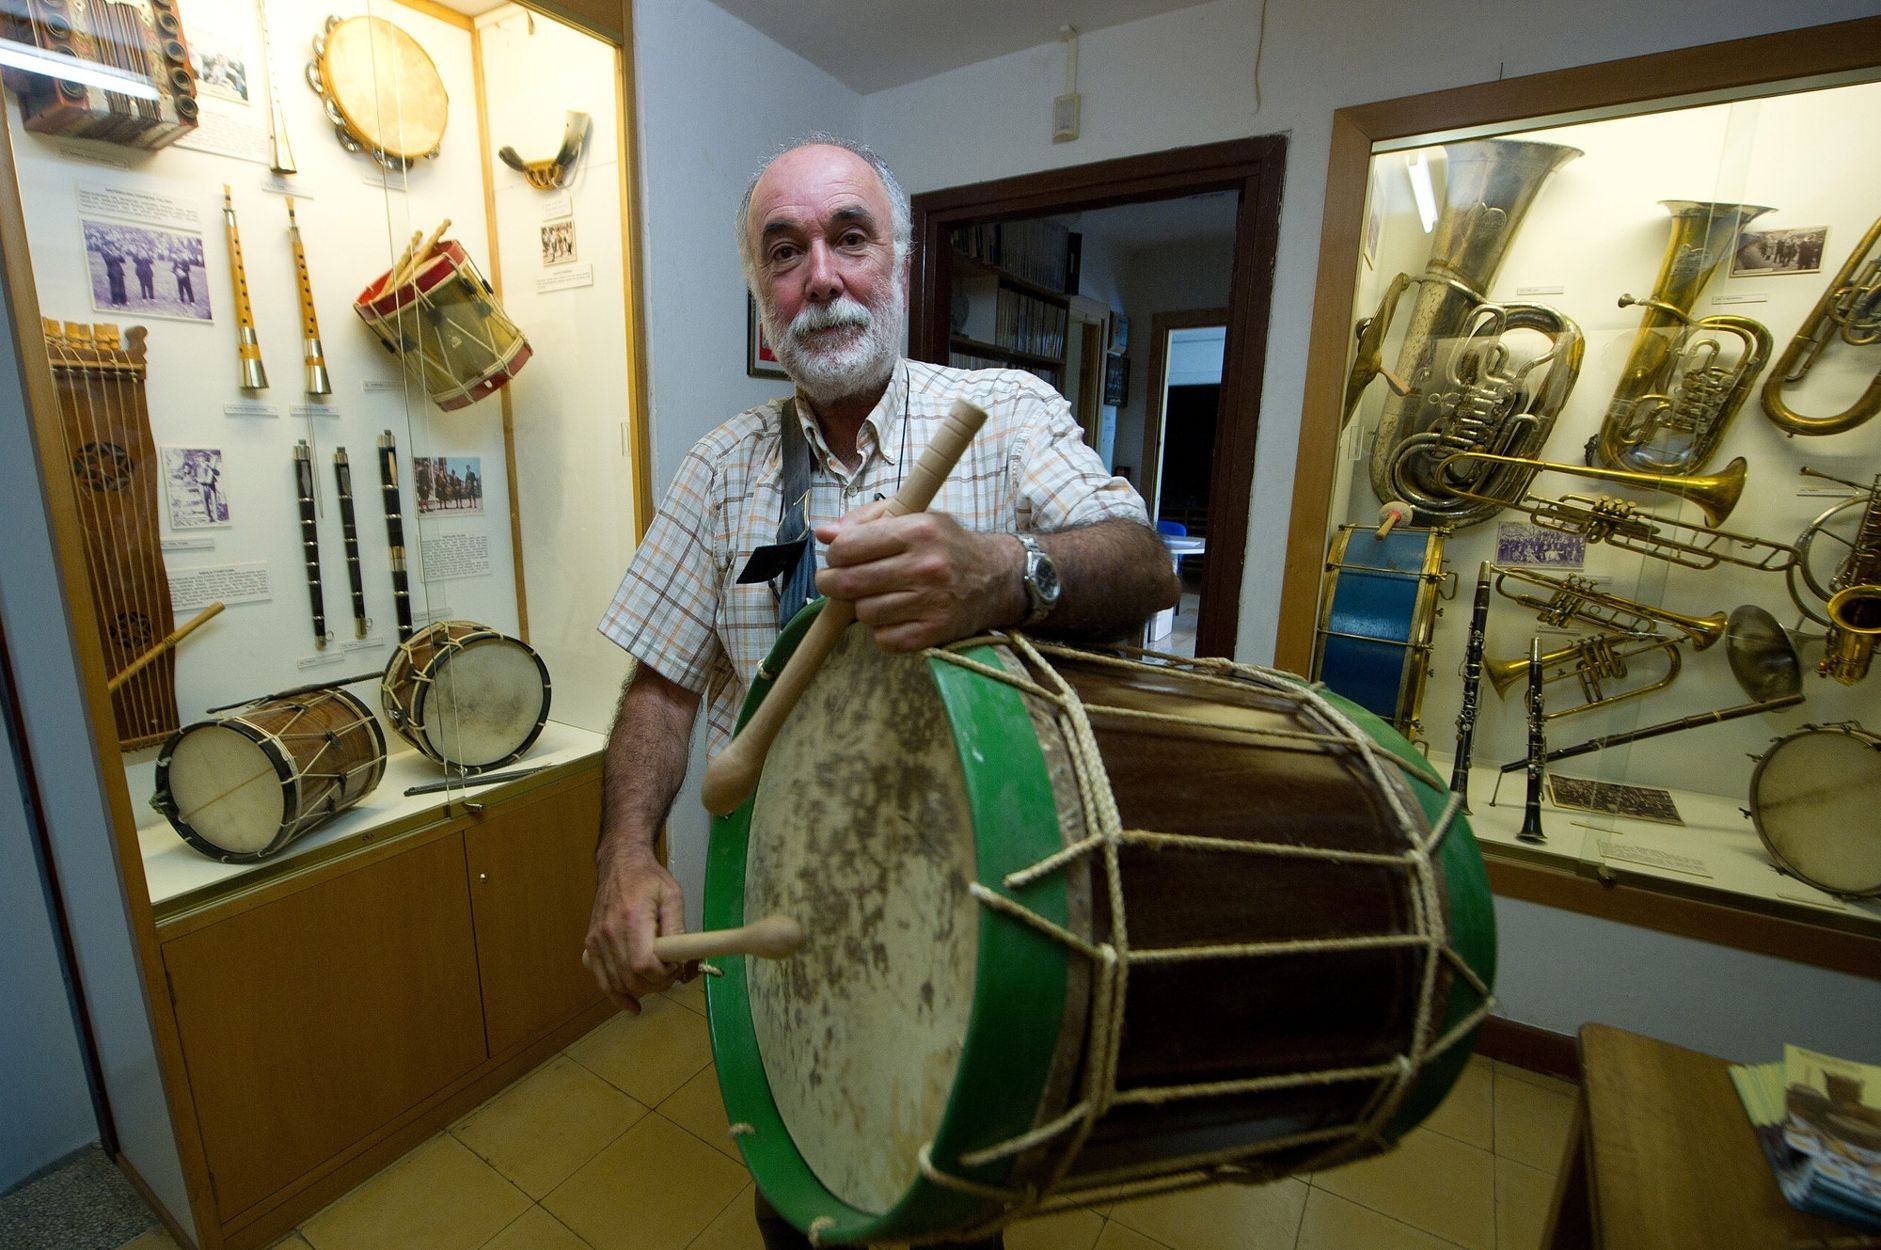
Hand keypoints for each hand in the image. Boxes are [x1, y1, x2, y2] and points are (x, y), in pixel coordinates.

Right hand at [584, 843, 693, 1013]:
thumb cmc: (648, 878)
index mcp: (632, 919)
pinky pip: (602, 980)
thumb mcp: (672, 896)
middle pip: (631, 979)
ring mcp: (597, 941)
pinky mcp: (591, 945)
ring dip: (642, 991)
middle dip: (657, 984)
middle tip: (672, 973)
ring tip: (658, 980)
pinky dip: (617, 996)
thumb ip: (678, 928)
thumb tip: (684, 959)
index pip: (643, 964)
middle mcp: (609, 933)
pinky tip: (631, 1004)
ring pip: (617, 984)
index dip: (663, 974)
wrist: (620, 865)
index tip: (677, 966)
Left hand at [814, 505, 1022, 650]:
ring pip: (864, 613)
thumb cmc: (947, 545)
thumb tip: (824, 534)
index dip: (834, 554)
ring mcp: (931, 602)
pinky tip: (897, 616)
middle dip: (832, 583)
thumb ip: (866, 521)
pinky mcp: (934, 633)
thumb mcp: (915, 517)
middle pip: (849, 583)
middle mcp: (925, 566)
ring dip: (863, 607)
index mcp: (918, 530)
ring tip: (880, 596)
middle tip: (838, 582)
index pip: (848, 547)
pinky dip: (883, 631)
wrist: (997, 579)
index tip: (838, 558)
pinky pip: (884, 639)